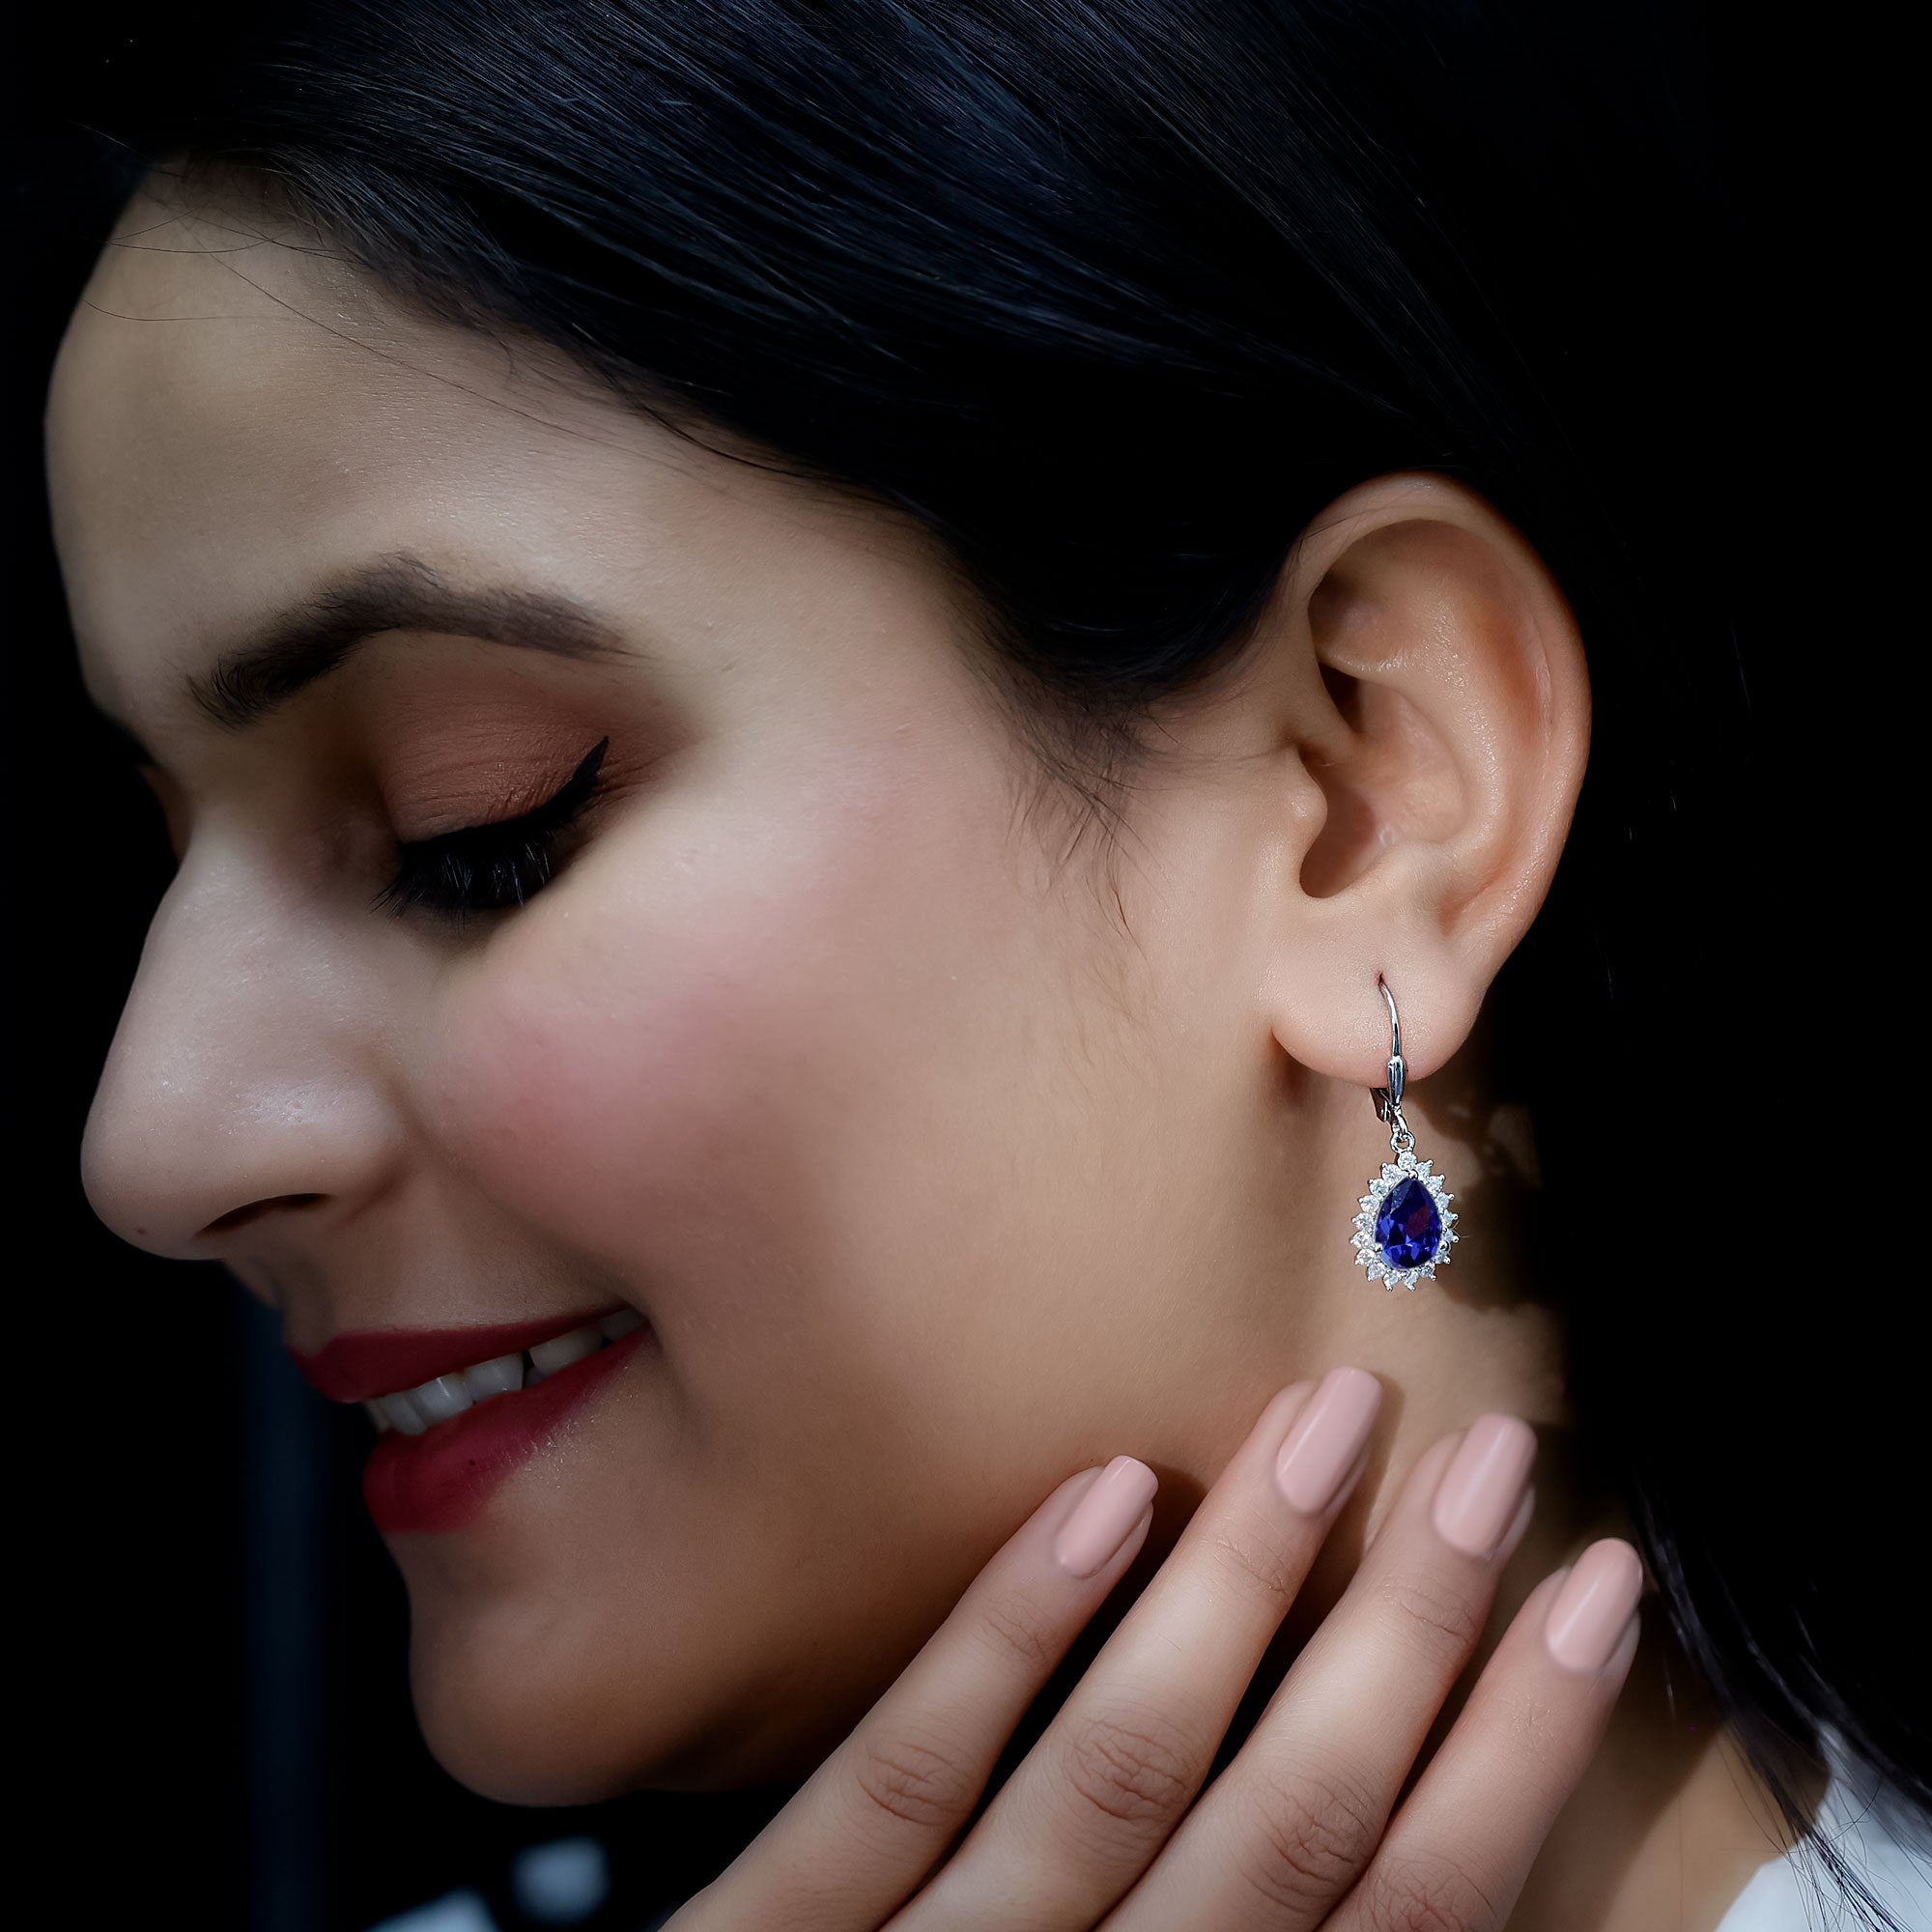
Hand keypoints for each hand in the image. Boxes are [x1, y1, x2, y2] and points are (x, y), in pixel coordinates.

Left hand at [663, 1367, 1643, 1930]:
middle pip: (1289, 1825)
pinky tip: (1104, 1496)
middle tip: (1499, 1458)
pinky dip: (1012, 1637)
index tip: (1596, 1588)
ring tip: (1328, 1422)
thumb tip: (1407, 1821)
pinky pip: (899, 1780)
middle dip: (1413, 1634)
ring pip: (1120, 1772)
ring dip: (1244, 1587)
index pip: (1402, 1914)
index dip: (1515, 1752)